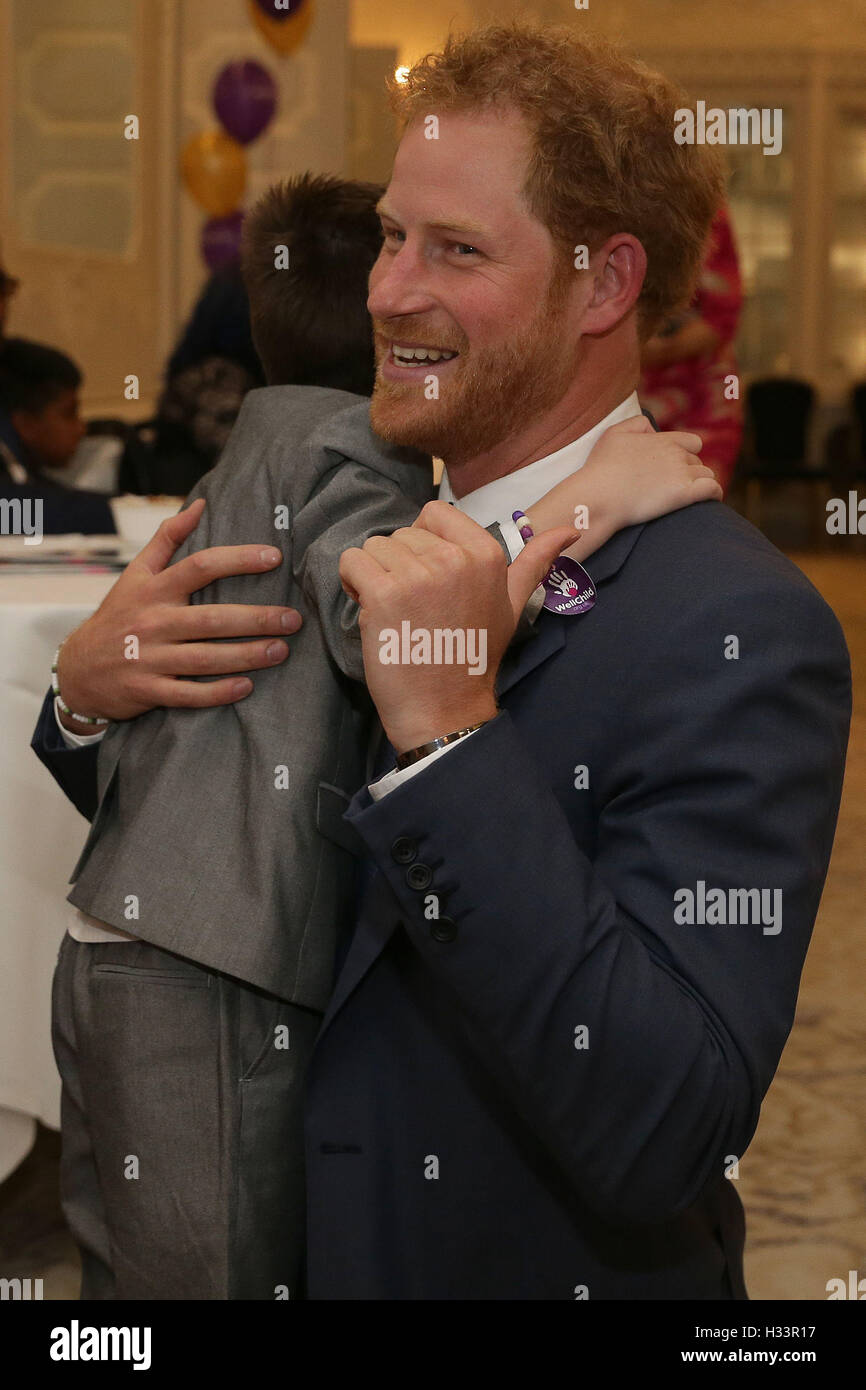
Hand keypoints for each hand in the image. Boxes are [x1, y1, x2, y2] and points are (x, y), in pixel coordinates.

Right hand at [56, 498, 301, 725]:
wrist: (78, 669)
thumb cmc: (118, 615)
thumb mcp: (135, 574)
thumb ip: (168, 539)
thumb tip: (200, 504)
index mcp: (154, 590)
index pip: (200, 567)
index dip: (238, 559)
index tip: (274, 557)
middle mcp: (154, 623)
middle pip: (212, 619)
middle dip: (256, 619)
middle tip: (293, 619)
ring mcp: (150, 659)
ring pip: (205, 659)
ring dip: (247, 656)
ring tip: (282, 650)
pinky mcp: (149, 690)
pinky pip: (188, 695)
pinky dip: (217, 693)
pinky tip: (247, 687)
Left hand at [339, 501, 576, 754]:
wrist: (444, 708)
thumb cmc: (474, 656)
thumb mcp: (513, 606)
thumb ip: (534, 563)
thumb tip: (570, 529)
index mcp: (485, 554)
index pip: (435, 514)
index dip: (424, 544)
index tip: (429, 579)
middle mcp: (453, 558)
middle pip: (402, 534)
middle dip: (399, 564)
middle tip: (413, 606)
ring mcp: (417, 575)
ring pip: (375, 547)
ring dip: (375, 575)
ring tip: (395, 611)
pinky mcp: (383, 594)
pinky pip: (352, 562)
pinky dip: (353, 583)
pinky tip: (373, 612)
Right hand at [523, 415, 720, 560]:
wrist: (599, 496)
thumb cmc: (601, 467)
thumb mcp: (613, 433)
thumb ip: (637, 423)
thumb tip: (654, 429)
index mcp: (662, 439)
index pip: (692, 443)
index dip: (686, 454)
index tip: (675, 467)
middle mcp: (676, 454)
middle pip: (697, 461)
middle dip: (690, 470)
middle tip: (674, 485)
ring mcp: (682, 473)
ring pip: (707, 474)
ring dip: (701, 482)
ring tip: (690, 494)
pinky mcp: (684, 493)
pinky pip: (713, 489)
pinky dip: (715, 493)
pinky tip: (710, 499)